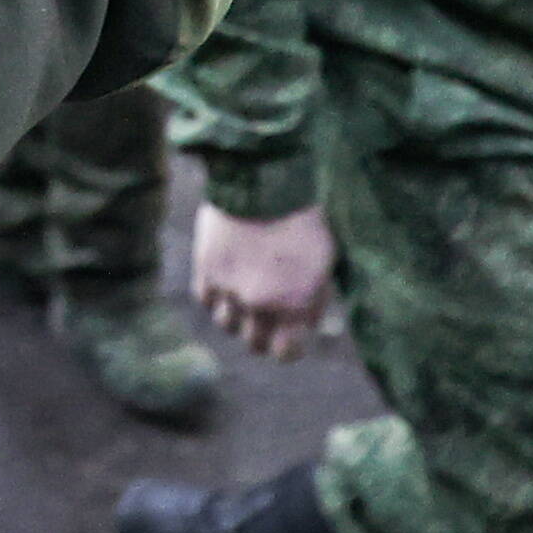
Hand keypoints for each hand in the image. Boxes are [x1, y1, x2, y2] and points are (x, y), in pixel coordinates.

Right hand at [193, 204, 338, 358]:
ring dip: (237, 316)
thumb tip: (306, 321)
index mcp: (295, 304)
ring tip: (245, 298)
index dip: (289, 347)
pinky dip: (216, 297)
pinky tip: (226, 283)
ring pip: (227, 324)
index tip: (292, 338)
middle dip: (264, 335)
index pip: (285, 353)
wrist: (265, 179)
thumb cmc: (305, 216)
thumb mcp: (325, 260)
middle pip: (254, 344)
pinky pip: (206, 300)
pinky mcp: (207, 269)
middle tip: (269, 319)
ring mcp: (229, 289)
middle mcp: (260, 304)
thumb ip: (314, 297)